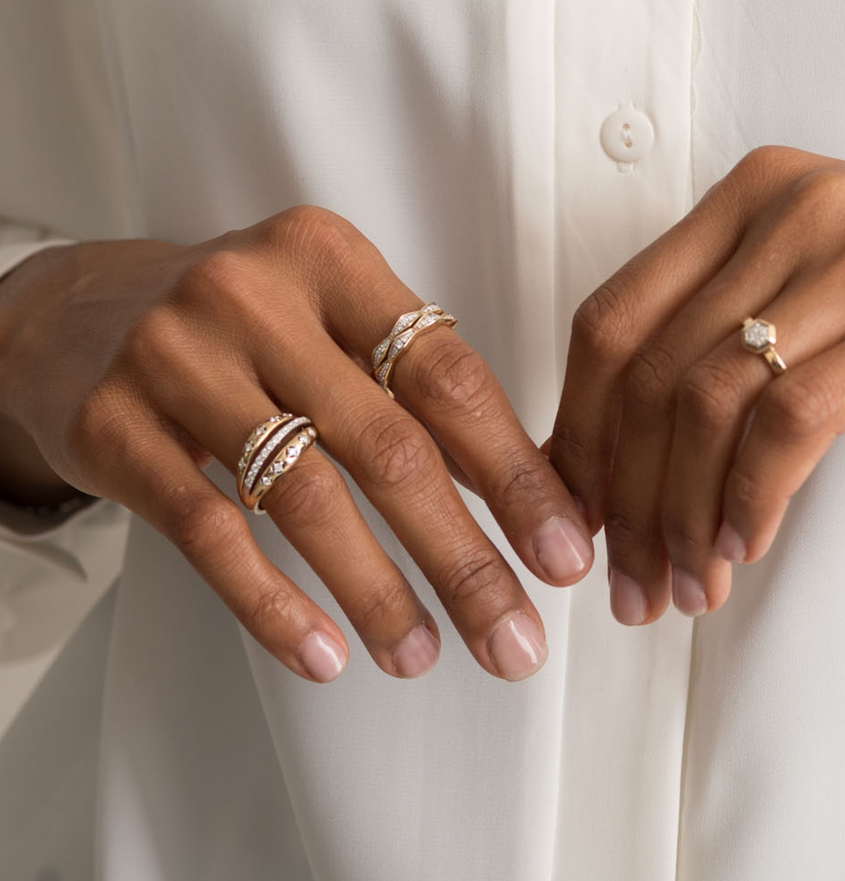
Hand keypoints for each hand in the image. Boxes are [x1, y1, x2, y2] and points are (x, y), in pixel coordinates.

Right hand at [0, 206, 592, 681]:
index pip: (446, 374)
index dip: (514, 474)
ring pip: (302, 496)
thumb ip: (400, 381)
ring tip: (422, 657)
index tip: (561, 554)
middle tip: (513, 638)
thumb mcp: (315, 315)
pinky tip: (322, 654)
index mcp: (323, 255)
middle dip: (463, 556)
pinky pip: (208, 533)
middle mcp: (250, 294)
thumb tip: (514, 496)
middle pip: (386, 445)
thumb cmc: (225, 328)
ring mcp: (173, 356)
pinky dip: (273, 604)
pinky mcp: (113, 425)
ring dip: (377, 593)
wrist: (68, 317)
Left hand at [550, 146, 844, 623]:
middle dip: (627, 498)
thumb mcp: (794, 297)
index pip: (610, 324)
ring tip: (683, 583)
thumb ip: (701, 350)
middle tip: (628, 579)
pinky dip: (749, 495)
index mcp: (746, 202)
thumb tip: (583, 461)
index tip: (573, 503)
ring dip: (681, 515)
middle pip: (649, 374)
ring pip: (705, 403)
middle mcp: (791, 212)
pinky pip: (786, 419)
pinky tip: (739, 544)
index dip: (579, 427)